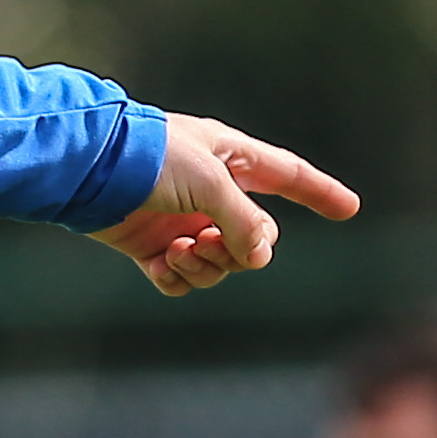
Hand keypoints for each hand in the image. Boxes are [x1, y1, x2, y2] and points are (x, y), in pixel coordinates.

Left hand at [92, 112, 358, 296]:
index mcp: (231, 160)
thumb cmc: (151, 159)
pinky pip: (179, 278)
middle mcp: (210, 192)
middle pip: (255, 237)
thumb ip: (245, 221)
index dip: (319, 192)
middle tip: (212, 239)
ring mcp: (180, 220)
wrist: (87, 170)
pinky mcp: (149, 245)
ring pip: (219, 263)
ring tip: (180, 248)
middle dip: (241, 248)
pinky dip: (176, 277)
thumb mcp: (213, 183)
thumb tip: (257, 256)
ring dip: (206, 264)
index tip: (349, 208)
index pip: (287, 176)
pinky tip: (161, 262)